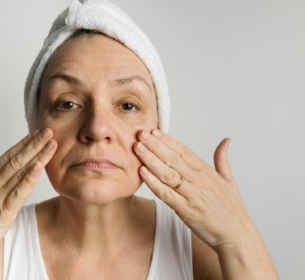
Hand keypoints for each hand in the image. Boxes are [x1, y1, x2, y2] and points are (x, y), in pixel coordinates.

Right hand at [0, 128, 56, 268]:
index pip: (8, 156)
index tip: (37, 133)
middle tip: (48, 131)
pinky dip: (29, 179)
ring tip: (51, 144)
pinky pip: (18, 193)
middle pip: (16, 159)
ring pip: (20, 171)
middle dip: (34, 144)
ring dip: (37, 156)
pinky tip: (39, 168)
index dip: (24, 144)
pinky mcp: (2, 212)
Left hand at [133, 129, 254, 250]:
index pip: (184, 151)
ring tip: (137, 148)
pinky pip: (166, 194)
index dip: (168, 140)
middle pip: (173, 159)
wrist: (238, 236)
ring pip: (168, 174)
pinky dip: (154, 182)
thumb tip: (226, 141)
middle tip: (140, 134)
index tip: (154, 131)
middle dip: (155, 145)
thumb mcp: (230, 181)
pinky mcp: (187, 211)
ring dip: (151, 159)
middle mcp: (199, 181)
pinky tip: (143, 172)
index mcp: (207, 172)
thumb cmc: (232, 210)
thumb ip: (222, 160)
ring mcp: (192, 196)